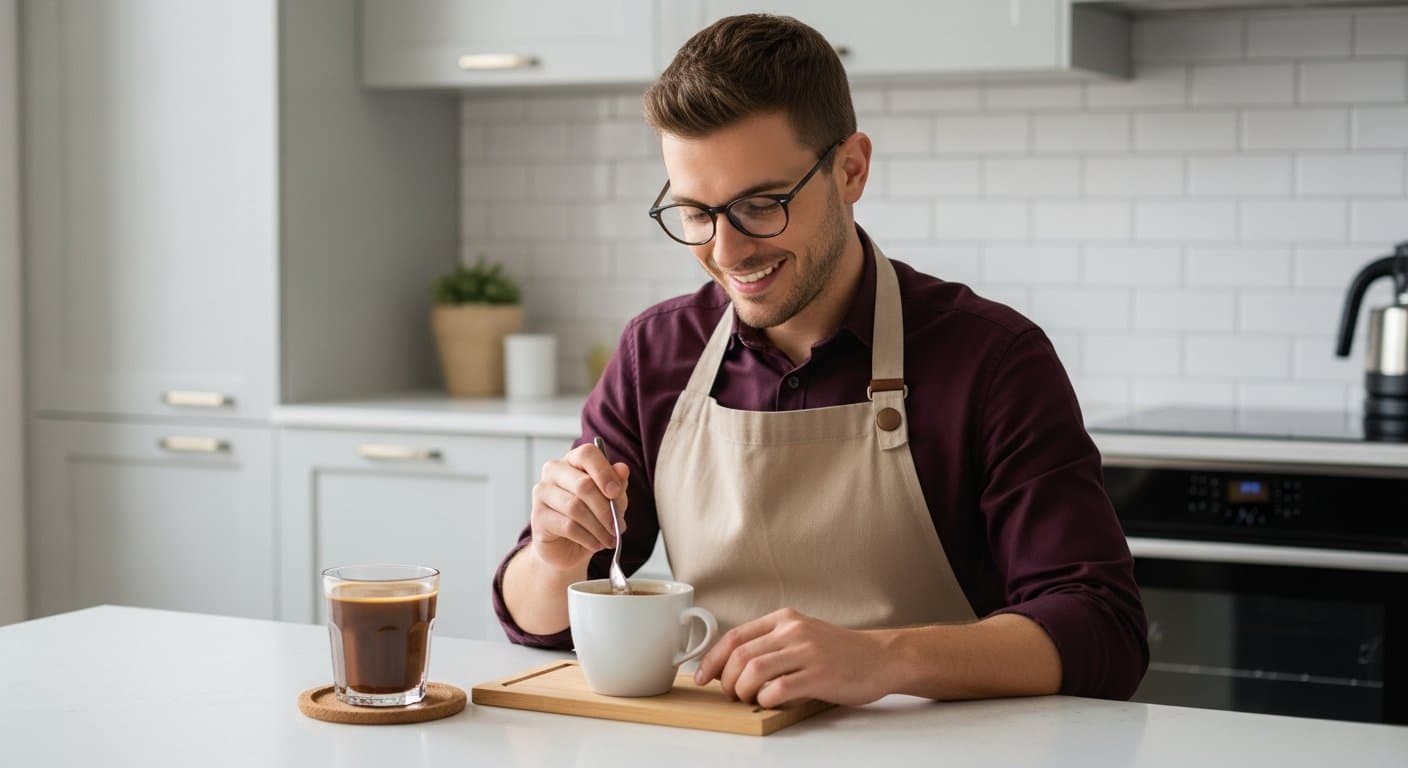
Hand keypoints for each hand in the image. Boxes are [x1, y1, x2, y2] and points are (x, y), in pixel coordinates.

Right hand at [529, 443, 628, 572]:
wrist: (567, 547)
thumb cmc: (590, 517)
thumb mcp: (610, 500)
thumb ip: (617, 484)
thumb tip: (622, 469)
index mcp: (573, 460)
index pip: (587, 454)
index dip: (604, 472)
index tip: (616, 492)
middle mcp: (553, 471)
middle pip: (583, 484)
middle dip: (605, 509)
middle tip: (617, 526)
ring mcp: (542, 493)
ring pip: (575, 507)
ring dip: (598, 527)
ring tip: (609, 538)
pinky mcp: (538, 516)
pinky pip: (568, 526)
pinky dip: (587, 537)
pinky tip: (595, 543)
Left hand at [693, 608, 893, 708]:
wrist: (880, 657)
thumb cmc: (838, 652)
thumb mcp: (802, 635)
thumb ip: (771, 644)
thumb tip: (731, 667)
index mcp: (784, 619)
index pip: (735, 636)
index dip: (712, 659)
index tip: (701, 677)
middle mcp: (793, 631)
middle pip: (740, 654)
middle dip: (726, 679)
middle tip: (730, 693)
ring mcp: (807, 651)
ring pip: (754, 670)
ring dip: (742, 690)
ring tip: (748, 698)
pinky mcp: (820, 674)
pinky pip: (779, 689)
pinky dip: (766, 699)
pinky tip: (770, 702)